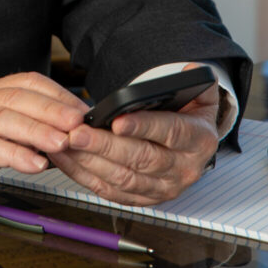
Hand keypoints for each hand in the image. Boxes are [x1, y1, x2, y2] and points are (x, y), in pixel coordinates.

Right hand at [0, 72, 87, 215]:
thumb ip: (13, 133)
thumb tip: (55, 136)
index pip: (26, 83)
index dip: (57, 94)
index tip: (82, 110)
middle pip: (19, 97)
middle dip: (55, 109)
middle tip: (81, 123)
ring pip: (5, 118)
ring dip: (38, 130)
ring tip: (64, 143)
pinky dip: (13, 154)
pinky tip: (33, 163)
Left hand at [48, 70, 219, 206]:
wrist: (192, 146)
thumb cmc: (188, 115)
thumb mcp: (201, 94)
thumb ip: (197, 79)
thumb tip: (190, 69)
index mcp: (199, 140)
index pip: (171, 133)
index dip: (143, 126)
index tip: (116, 121)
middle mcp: (184, 169)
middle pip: (141, 159)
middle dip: (105, 146)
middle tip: (78, 133)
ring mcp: (164, 187)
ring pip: (123, 178)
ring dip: (91, 162)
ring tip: (67, 143)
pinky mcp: (143, 198)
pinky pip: (110, 191)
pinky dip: (84, 176)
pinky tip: (67, 159)